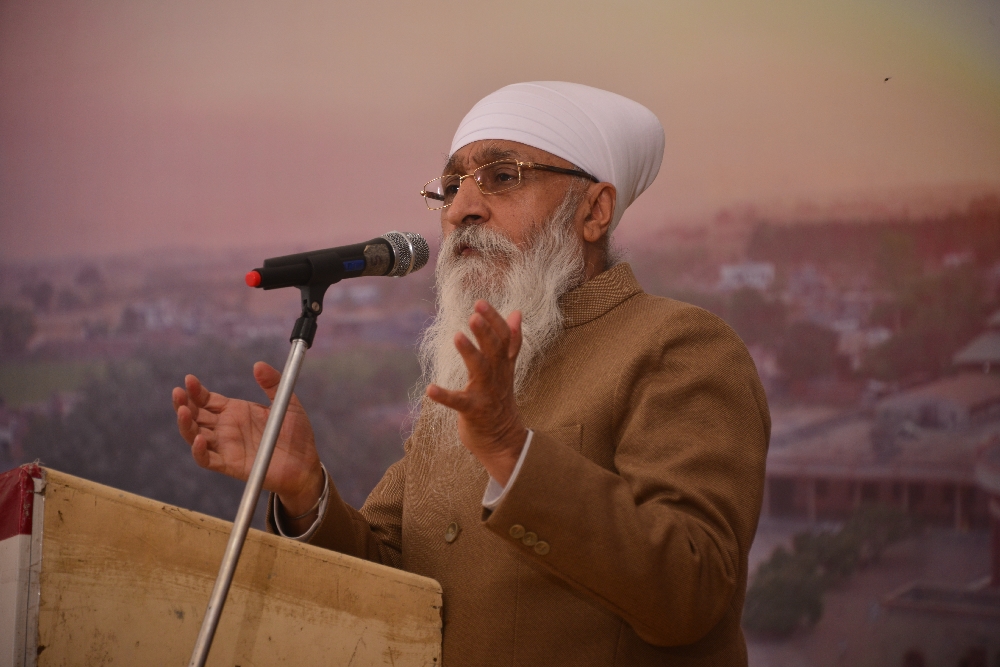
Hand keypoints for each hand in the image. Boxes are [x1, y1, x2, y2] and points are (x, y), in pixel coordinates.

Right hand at [172, 362, 324, 523]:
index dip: (196, 390)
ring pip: (195, 436)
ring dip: (186, 424)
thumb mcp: (287, 402)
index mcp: (235, 411)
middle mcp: (226, 429)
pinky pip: (208, 460)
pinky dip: (199, 451)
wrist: (306, 463)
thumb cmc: (296, 433)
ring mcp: (226, 447)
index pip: (207, 400)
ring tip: (183, 411)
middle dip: (183, 404)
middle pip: (196, 416)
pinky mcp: (231, 465)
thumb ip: (273, 384)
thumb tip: (258, 365)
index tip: (189, 379)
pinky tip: (199, 439)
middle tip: (178, 392)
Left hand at [426, 300, 527, 484]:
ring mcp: (486, 394)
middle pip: (494, 350)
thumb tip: (517, 311)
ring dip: (470, 353)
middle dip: (485, 331)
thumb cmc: (498, 399)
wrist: (503, 441)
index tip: (480, 303)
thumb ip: (509, 341)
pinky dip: (444, 396)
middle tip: (474, 314)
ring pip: (480, 370)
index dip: (494, 320)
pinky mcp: (473, 411)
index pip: (504, 338)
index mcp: (504, 365)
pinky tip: (430, 389)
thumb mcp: (506, 368)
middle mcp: (497, 376)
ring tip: (457, 336)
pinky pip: (458, 402)